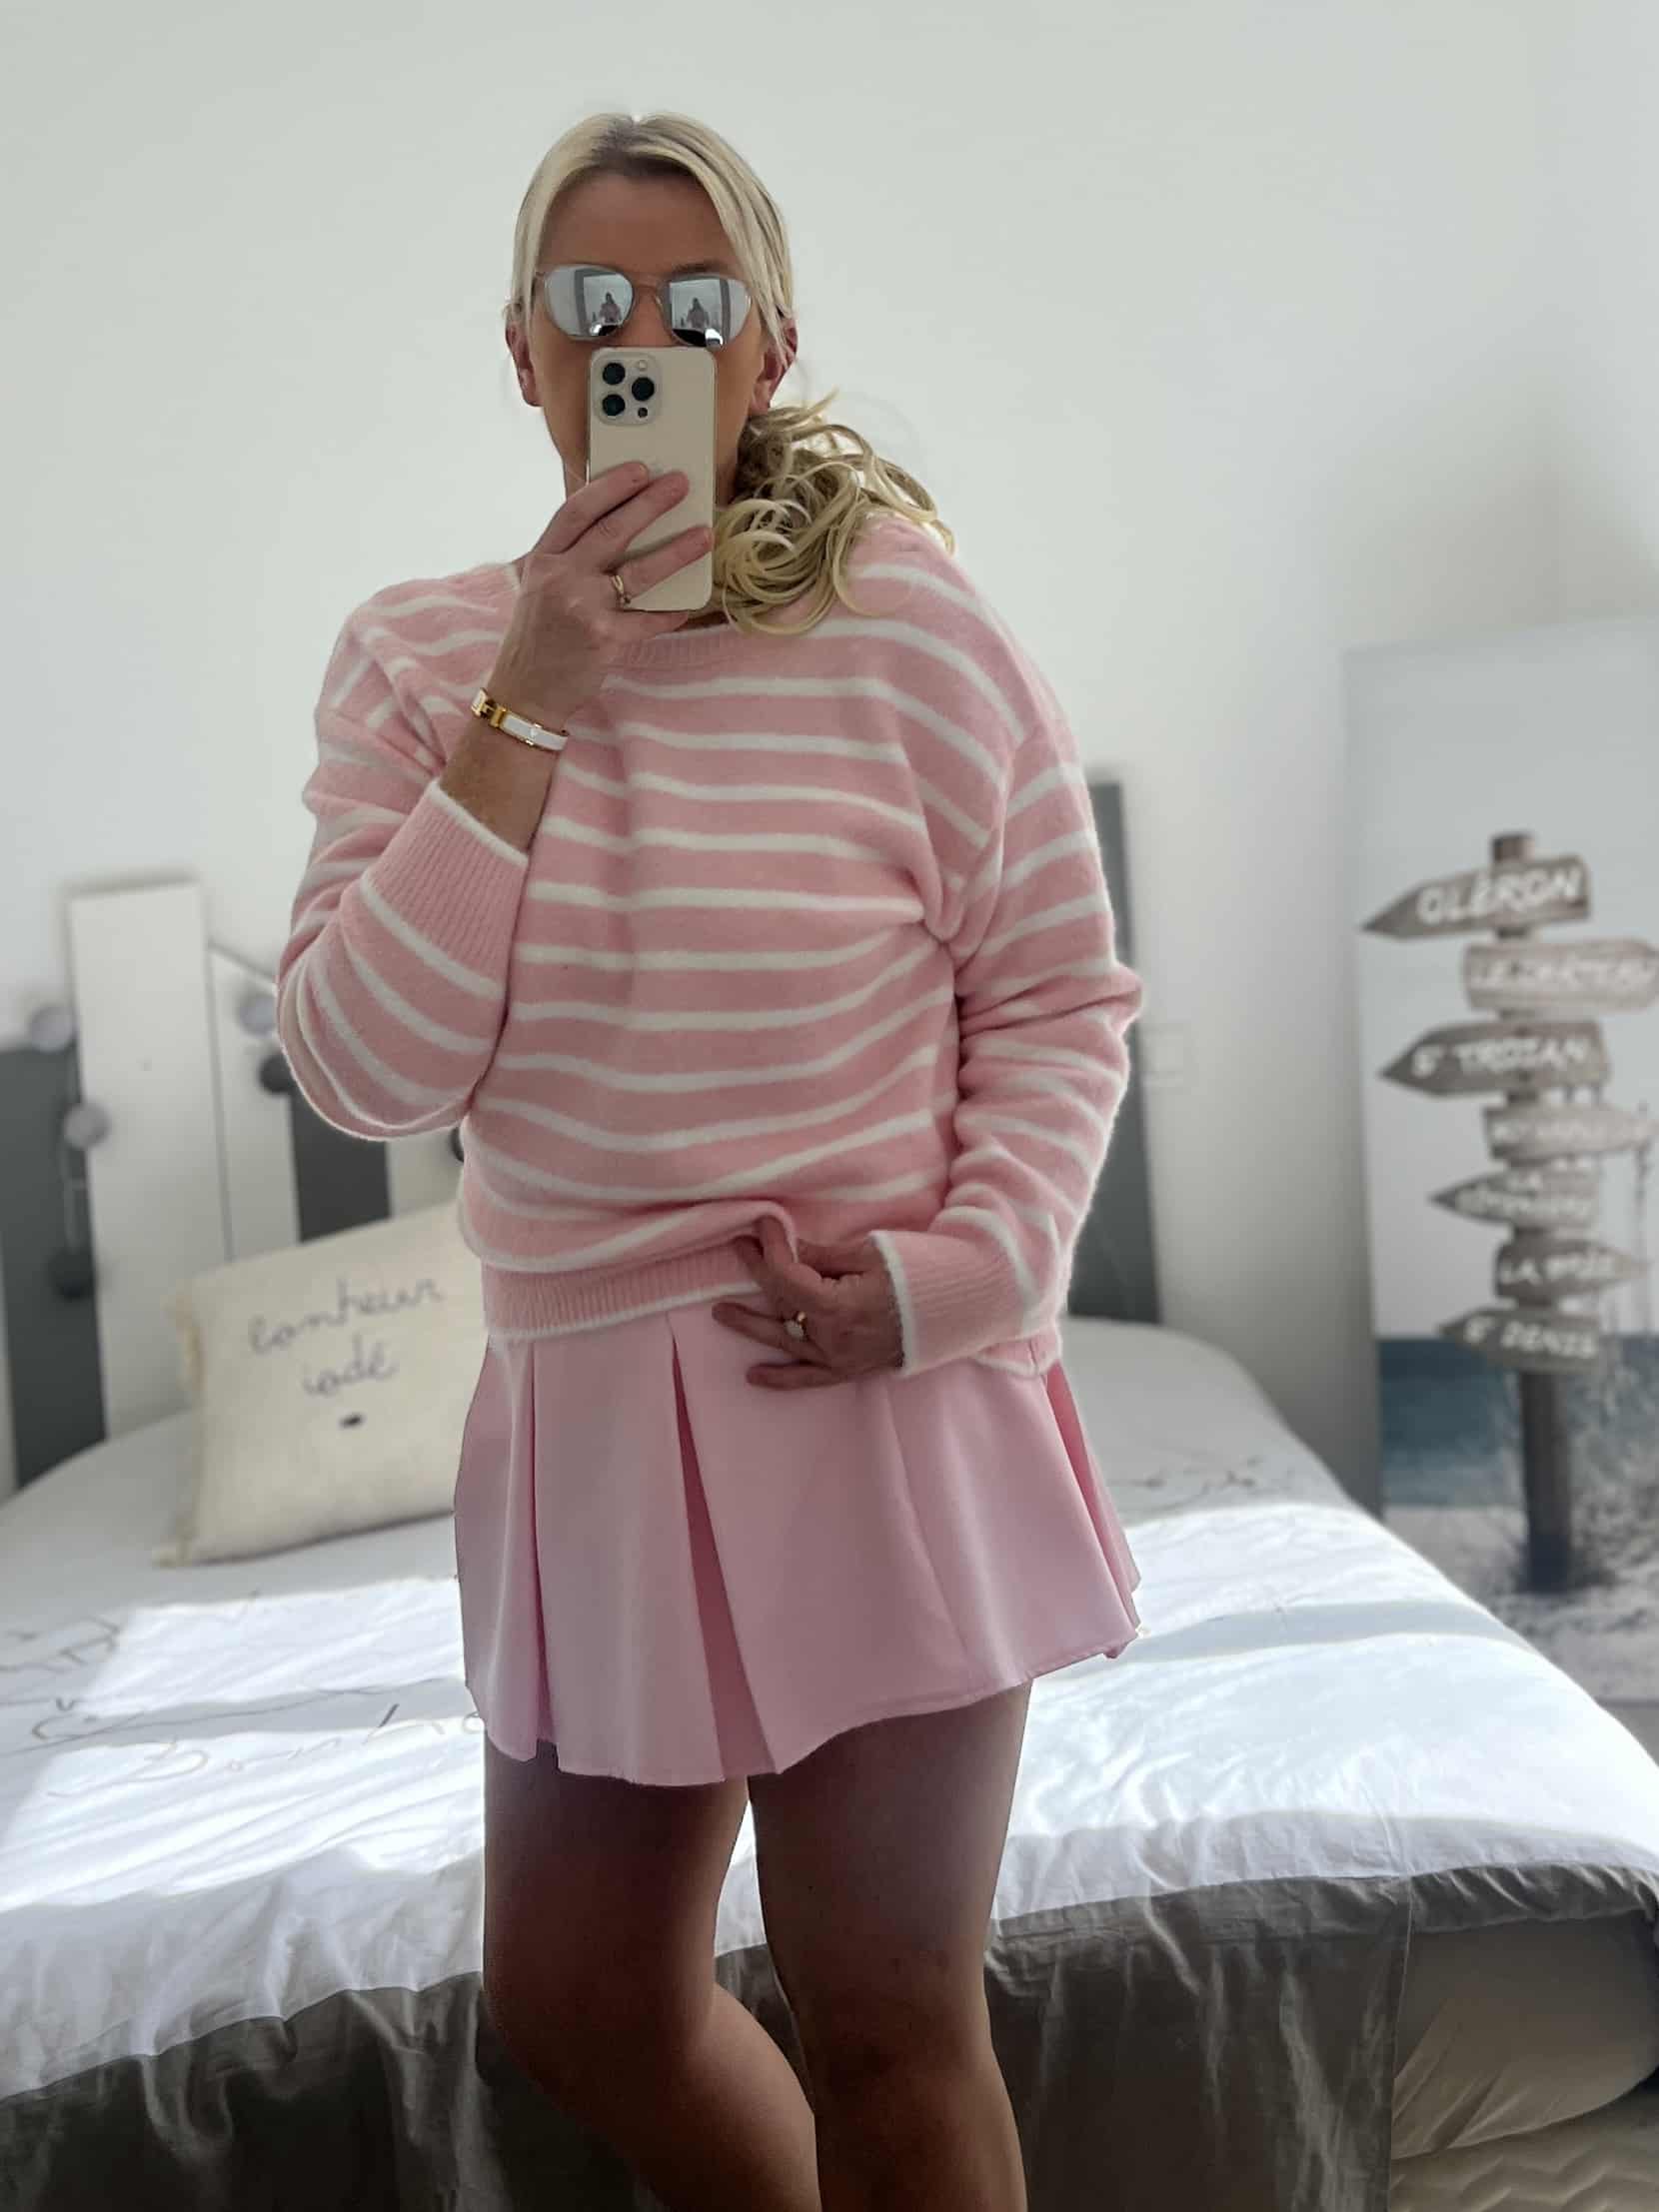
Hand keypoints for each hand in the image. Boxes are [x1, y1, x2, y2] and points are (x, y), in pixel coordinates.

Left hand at [711, 1217, 903, 1387]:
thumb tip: (788, 1249)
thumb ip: (823, 1257)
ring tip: (721, 1313)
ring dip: (753, 1326)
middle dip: (759, 1273)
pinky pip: (809, 1378)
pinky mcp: (850, 1370)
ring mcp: (840, 1358)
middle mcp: (833, 1338)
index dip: (771, 1247)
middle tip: (739, 1249)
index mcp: (837, 1306)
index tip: (761, 1224)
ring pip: (786, 1340)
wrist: (960, 1308)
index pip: (787, 1276)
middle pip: (783, 1304)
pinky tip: (754, 1377)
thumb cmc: (919, 1274)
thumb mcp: (870, 1253)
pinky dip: (781, 1379)